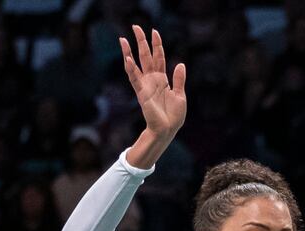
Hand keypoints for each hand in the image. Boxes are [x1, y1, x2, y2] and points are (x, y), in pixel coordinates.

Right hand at [120, 25, 186, 140]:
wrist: (168, 130)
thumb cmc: (173, 116)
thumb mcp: (180, 95)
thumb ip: (179, 79)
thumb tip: (180, 64)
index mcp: (162, 79)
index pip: (158, 57)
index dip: (157, 44)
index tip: (154, 31)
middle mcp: (152, 80)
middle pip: (145, 56)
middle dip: (141, 42)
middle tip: (135, 26)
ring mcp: (145, 86)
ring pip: (136, 65)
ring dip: (130, 52)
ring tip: (124, 39)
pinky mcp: (142, 94)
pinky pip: (135, 79)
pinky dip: (131, 69)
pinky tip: (127, 59)